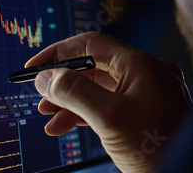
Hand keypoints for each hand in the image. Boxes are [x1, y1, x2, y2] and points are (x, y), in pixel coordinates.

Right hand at [26, 33, 192, 172]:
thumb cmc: (158, 147)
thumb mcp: (108, 117)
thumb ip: (74, 92)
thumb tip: (45, 78)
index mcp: (140, 65)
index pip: (91, 45)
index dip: (59, 53)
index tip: (35, 66)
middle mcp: (145, 75)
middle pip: (93, 68)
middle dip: (63, 82)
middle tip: (39, 95)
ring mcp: (147, 95)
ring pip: (100, 89)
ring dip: (71, 101)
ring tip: (47, 115)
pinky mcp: (146, 115)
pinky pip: (111, 106)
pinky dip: (86, 114)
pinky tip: (64, 126)